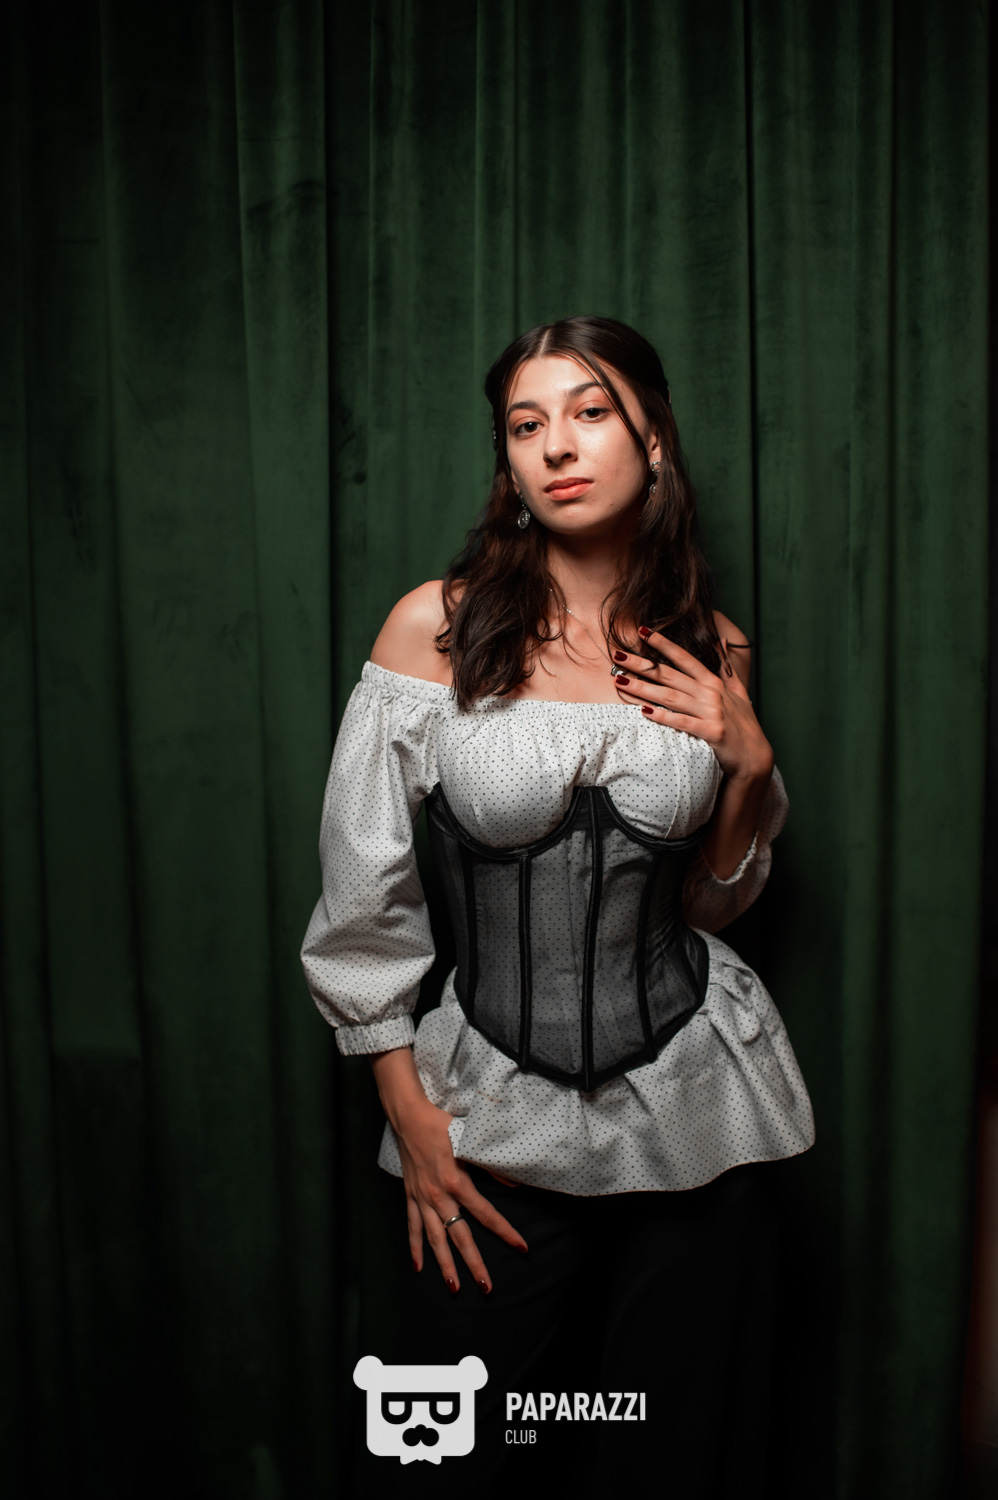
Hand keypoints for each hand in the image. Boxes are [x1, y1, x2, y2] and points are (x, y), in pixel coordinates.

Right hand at [394, 1098, 528, 1293]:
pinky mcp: (410, 1197)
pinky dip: (415, 1247)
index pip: (486, 1214)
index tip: (521, 1248)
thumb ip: (492, 1165)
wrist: (408, 1117)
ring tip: (454, 1288)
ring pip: (435, 1239)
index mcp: (456, 1183)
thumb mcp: (470, 1142)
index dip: (505, 1232)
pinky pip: (412, 1227)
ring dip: (445, 1265)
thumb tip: (515, 1182)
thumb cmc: (441, 1126)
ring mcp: (422, 1199)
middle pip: (460, 1237)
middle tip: (487, 1287)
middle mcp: (439, 1197)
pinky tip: (419, 1267)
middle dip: (474, 1263)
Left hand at [610, 626, 773, 782]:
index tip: (643, 631)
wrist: (755, 757)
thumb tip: (721, 639)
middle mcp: (711, 694)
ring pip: (671, 697)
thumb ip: (726, 666)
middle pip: (670, 675)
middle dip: (642, 664)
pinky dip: (664, 717)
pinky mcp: (711, 732)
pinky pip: (683, 723)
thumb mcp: (738, 691)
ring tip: (620, 681)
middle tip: (617, 655)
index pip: (684, 658)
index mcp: (713, 682)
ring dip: (644, 688)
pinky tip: (644, 712)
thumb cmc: (743, 725)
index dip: (663, 644)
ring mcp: (711, 712)